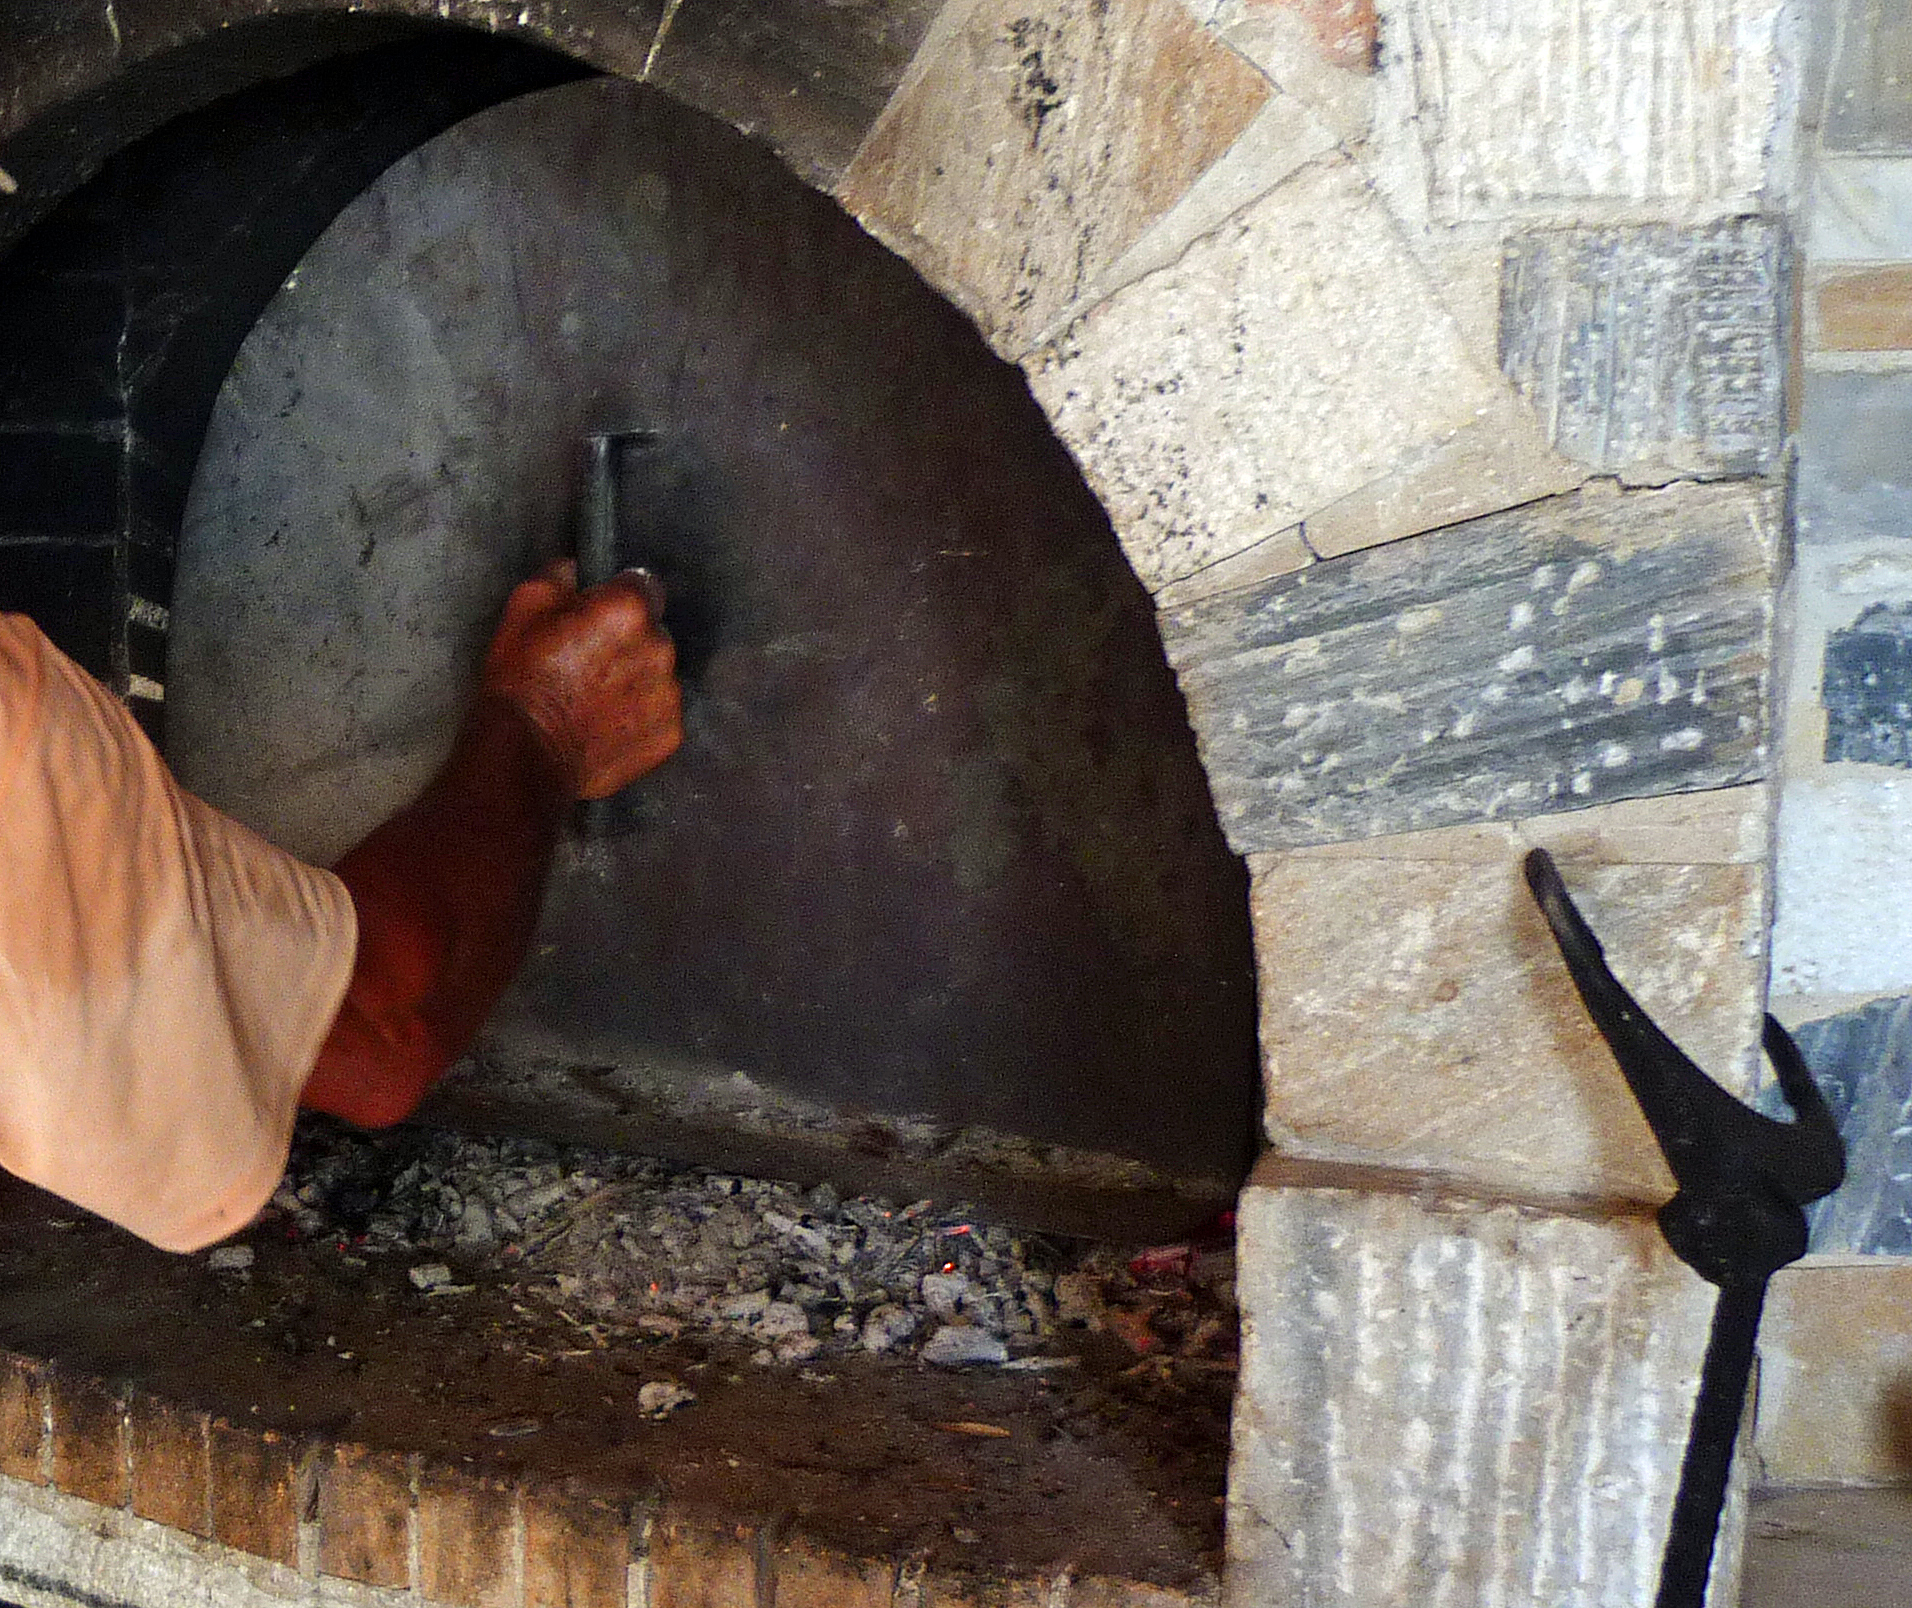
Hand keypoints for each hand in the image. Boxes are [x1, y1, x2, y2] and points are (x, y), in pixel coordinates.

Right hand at [481, 558, 682, 798]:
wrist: (526, 755)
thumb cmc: (522, 680)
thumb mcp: (524, 607)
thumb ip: (558, 575)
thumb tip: (574, 566)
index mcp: (629, 610)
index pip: (644, 585)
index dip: (619, 597)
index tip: (600, 614)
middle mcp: (659, 649)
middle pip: (653, 632)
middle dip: (628, 640)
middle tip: (589, 661)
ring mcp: (668, 695)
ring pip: (659, 674)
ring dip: (636, 679)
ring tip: (594, 697)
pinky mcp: (669, 734)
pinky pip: (660, 714)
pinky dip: (639, 716)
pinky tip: (605, 723)